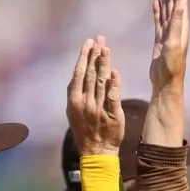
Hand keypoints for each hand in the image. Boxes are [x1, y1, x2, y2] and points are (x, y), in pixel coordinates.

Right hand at [67, 36, 123, 156]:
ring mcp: (98, 108)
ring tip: (106, 48)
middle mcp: (85, 102)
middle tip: (100, 39)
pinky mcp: (112, 114)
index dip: (84, 56)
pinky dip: (114, 83)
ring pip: (101, 81)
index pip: (79, 73)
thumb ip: (77, 93)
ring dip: (104, 63)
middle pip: (90, 73)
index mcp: (74, 100)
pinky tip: (115, 71)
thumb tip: (79, 74)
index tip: (89, 42)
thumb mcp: (74, 112)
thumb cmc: (86, 130)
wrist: (96, 151)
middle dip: (95, 54)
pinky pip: (113, 96)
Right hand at [149, 0, 188, 93]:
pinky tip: (155, 2)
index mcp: (181, 26)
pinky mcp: (160, 38)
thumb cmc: (172, 65)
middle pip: (174, 3)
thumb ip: (176, 23)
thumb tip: (180, 4)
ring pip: (166, 9)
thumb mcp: (174, 43)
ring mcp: (168, 32)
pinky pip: (159, 19)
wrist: (166, 82)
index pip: (181, 3)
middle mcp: (176, 27)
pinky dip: (157, 9)